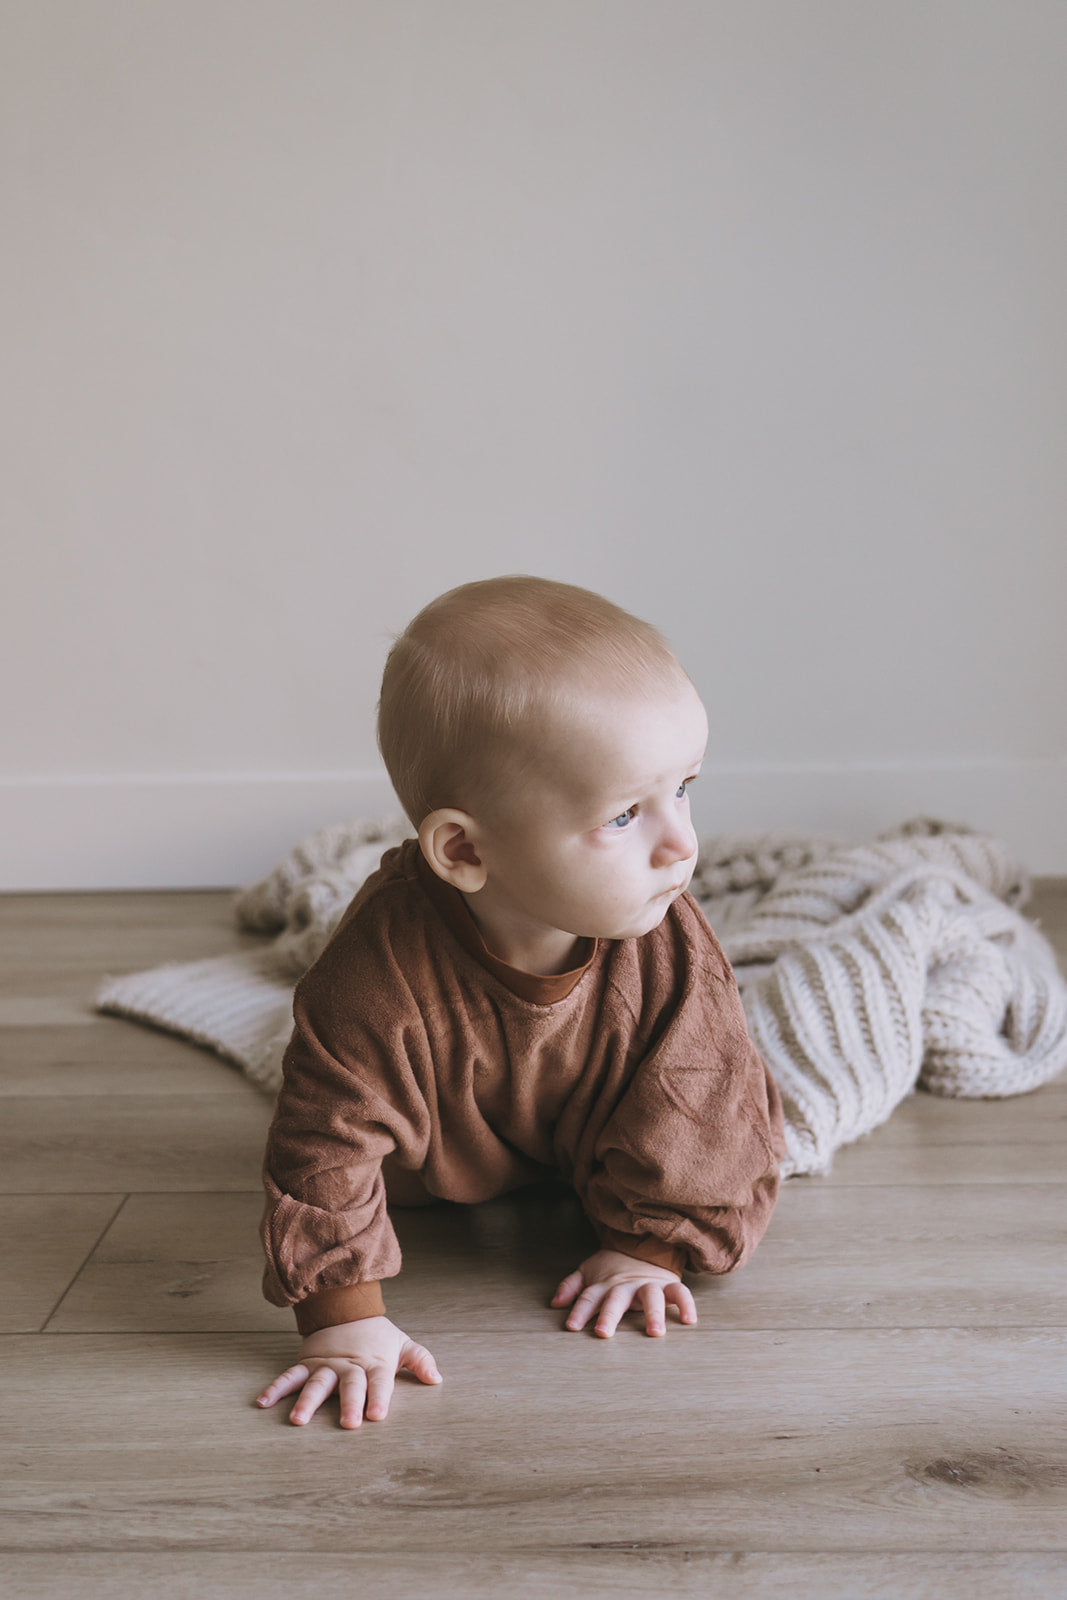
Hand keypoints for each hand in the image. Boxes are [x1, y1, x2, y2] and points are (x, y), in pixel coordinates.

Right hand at [255, 1315, 441, 1427]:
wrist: (346, 1308)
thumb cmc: (377, 1336)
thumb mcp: (402, 1343)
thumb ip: (419, 1360)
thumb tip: (436, 1378)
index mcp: (373, 1364)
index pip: (379, 1382)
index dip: (379, 1397)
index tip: (378, 1415)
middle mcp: (348, 1366)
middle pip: (349, 1385)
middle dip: (349, 1403)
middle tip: (348, 1424)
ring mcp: (325, 1366)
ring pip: (316, 1384)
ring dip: (308, 1402)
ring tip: (298, 1420)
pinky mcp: (307, 1364)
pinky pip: (290, 1376)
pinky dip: (276, 1388)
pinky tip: (263, 1403)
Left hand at [551, 1247, 697, 1337]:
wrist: (642, 1244)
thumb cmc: (612, 1267)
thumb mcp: (588, 1271)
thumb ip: (572, 1286)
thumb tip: (555, 1303)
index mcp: (604, 1284)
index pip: (588, 1298)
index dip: (579, 1311)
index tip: (571, 1326)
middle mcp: (625, 1285)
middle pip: (616, 1299)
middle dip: (609, 1315)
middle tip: (603, 1333)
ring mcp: (647, 1284)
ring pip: (650, 1297)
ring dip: (653, 1314)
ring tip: (655, 1332)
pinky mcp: (668, 1285)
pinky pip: (680, 1293)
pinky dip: (686, 1304)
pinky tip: (689, 1320)